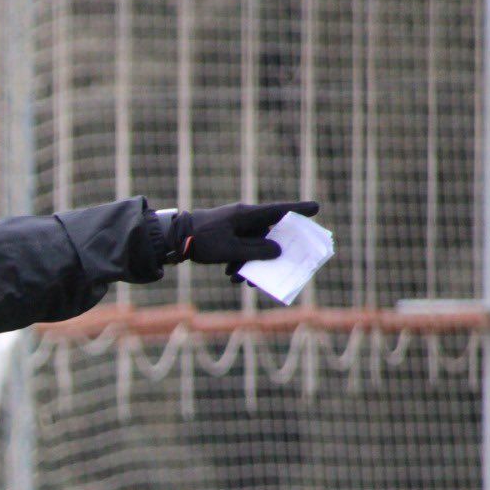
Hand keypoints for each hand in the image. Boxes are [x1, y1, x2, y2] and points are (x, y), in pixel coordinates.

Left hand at [167, 201, 319, 281]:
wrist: (172, 239)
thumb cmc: (202, 241)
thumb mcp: (231, 250)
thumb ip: (256, 251)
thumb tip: (278, 251)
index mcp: (246, 214)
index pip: (278, 210)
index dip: (298, 210)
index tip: (317, 208)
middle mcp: (243, 217)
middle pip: (269, 233)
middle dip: (273, 252)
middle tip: (284, 263)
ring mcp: (234, 226)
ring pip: (253, 245)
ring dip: (252, 263)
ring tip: (244, 280)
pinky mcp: (225, 235)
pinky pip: (241, 248)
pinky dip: (239, 262)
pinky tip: (231, 276)